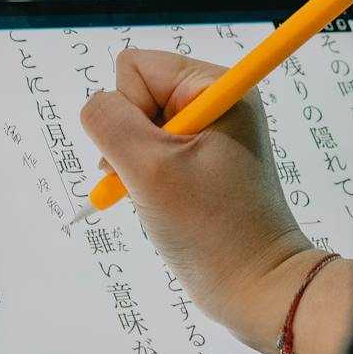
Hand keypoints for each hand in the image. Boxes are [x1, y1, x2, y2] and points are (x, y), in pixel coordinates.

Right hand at [79, 49, 318, 351]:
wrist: (256, 286)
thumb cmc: (212, 227)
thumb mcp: (150, 167)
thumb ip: (110, 121)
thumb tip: (96, 105)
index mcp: (214, 86)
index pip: (134, 67)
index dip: (128, 110)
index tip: (153, 154)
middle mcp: (214, 101)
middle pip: (135, 95)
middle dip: (130, 141)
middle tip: (155, 182)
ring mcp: (209, 133)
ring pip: (137, 129)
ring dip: (136, 166)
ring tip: (164, 198)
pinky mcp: (202, 163)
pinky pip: (151, 156)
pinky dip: (146, 181)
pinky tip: (166, 206)